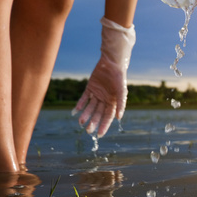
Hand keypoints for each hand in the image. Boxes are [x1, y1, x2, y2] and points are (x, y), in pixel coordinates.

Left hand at [73, 17, 135, 137]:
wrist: (111, 62)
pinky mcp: (90, 88)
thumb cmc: (119, 76)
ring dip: (86, 115)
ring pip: (90, 107)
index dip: (104, 125)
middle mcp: (105, 99)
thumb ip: (121, 103)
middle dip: (93, 122)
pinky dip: (80, 105)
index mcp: (114, 102)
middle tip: (88, 131)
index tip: (99, 134)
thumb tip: (119, 118)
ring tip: (80, 122)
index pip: (108, 116)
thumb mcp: (121, 90)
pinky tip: (75, 112)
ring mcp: (97, 94)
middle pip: (98, 113)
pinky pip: (84, 98)